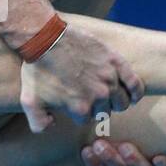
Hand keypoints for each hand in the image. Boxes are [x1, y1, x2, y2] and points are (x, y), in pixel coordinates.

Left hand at [20, 24, 143, 131]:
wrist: (45, 38)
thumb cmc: (37, 69)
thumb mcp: (30, 101)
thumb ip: (38, 123)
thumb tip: (52, 127)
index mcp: (80, 108)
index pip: (87, 120)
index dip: (80, 112)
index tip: (75, 103)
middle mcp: (98, 95)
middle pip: (106, 111)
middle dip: (98, 107)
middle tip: (89, 97)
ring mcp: (109, 78)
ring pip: (122, 101)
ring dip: (116, 101)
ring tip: (110, 97)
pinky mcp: (116, 61)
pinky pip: (134, 83)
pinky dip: (136, 91)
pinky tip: (133, 95)